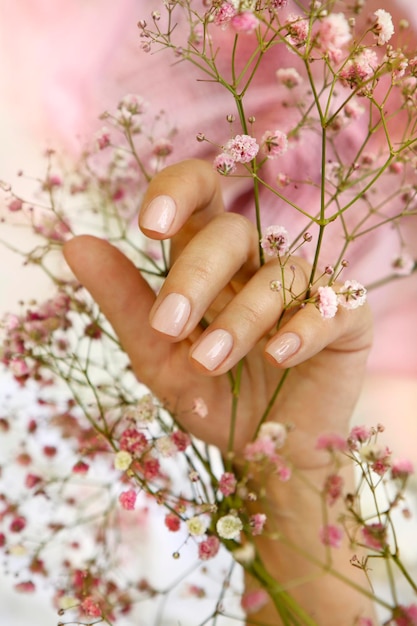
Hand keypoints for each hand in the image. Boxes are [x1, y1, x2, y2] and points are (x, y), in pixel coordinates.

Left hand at [63, 159, 372, 465]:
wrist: (263, 451)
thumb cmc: (210, 396)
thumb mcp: (156, 353)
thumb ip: (121, 300)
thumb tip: (74, 243)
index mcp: (208, 262)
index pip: (200, 193)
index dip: (178, 192)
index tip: (149, 226)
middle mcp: (256, 265)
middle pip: (232, 232)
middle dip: (196, 276)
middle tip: (169, 327)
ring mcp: (305, 289)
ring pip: (278, 273)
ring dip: (240, 317)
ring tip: (209, 361)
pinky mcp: (345, 318)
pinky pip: (331, 305)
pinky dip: (302, 328)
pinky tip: (277, 356)